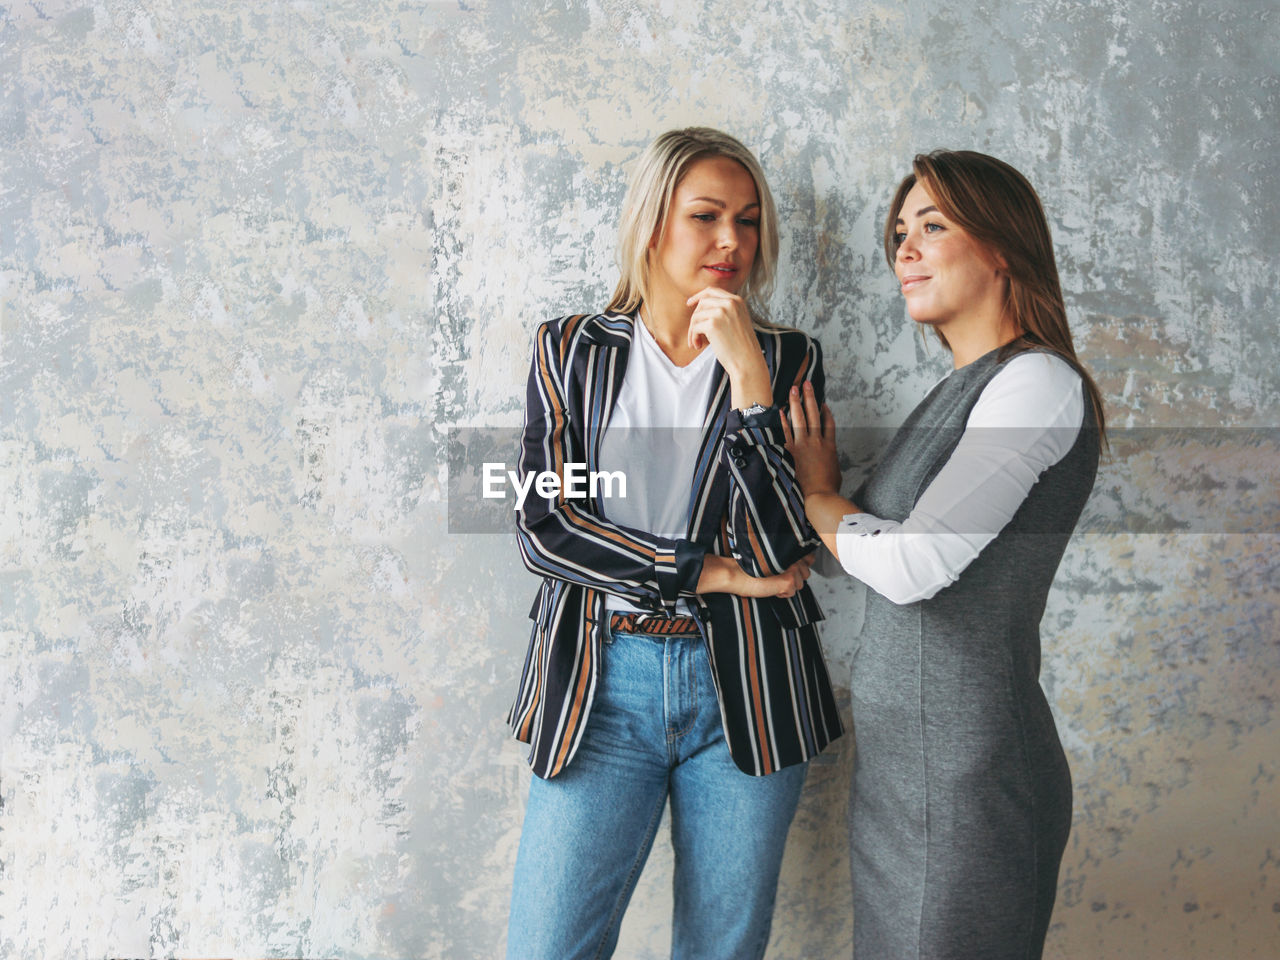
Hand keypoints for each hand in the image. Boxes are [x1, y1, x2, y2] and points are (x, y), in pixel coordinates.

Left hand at [686, 287, 770, 407]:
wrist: (747, 361)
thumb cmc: (741, 346)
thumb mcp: (737, 321)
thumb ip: (724, 311)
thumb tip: (700, 308)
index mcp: (737, 301)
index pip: (712, 291)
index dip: (698, 296)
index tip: (689, 303)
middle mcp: (730, 303)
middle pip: (702, 302)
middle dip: (695, 318)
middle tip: (694, 334)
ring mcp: (721, 312)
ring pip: (696, 316)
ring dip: (693, 331)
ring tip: (696, 343)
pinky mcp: (713, 324)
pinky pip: (695, 327)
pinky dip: (693, 337)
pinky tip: (698, 346)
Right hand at [696, 553, 814, 598]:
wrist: (735, 574)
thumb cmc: (749, 567)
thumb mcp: (771, 559)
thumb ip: (788, 558)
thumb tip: (807, 560)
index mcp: (788, 549)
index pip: (809, 558)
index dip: (798, 566)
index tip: (786, 567)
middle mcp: (793, 557)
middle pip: (806, 573)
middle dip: (793, 577)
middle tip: (775, 574)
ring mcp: (792, 569)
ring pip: (800, 584)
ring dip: (787, 585)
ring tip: (771, 580)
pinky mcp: (788, 580)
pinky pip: (791, 593)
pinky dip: (781, 593)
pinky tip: (770, 587)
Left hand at [781, 380, 841, 497]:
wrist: (820, 496)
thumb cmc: (829, 488)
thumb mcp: (835, 472)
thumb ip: (830, 462)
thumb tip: (828, 463)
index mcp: (830, 446)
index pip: (829, 423)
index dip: (826, 412)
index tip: (823, 403)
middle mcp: (817, 441)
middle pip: (815, 414)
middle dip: (810, 397)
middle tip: (806, 384)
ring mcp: (804, 445)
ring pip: (801, 418)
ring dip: (797, 402)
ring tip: (794, 389)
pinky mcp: (792, 452)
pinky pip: (786, 432)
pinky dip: (783, 421)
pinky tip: (780, 410)